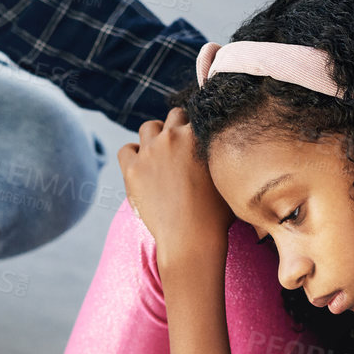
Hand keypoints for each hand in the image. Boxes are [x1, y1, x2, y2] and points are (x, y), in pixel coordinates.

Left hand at [116, 107, 233, 270]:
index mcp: (200, 134)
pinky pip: (126, 149)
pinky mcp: (131, 169)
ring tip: (160, 154)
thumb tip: (223, 145)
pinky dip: (132, 153)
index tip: (197, 138)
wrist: (191, 238)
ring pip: (148, 127)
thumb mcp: (227, 176)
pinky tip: (141, 165)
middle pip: (175, 115)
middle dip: (178, 127)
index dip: (198, 127)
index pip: (199, 115)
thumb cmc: (216, 214)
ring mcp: (150, 151)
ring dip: (155, 136)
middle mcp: (174, 136)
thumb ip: (221, 154)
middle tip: (181, 147)